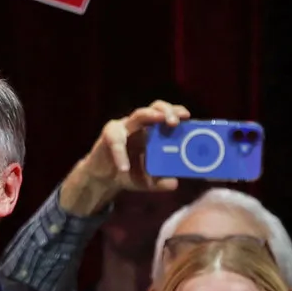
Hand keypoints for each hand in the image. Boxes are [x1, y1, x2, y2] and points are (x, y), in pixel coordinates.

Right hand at [60, 101, 190, 215]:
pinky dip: (120, 154)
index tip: (187, 116)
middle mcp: (141, 125)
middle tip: (174, 122)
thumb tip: (174, 183)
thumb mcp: (148, 181)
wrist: (104, 180)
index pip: (168, 115)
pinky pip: (116, 140)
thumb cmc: (130, 174)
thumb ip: (161, 182)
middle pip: (155, 108)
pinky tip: (123, 168)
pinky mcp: (109, 135)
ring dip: (150, 116)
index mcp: (153, 131)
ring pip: (138, 115)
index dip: (177, 113)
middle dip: (167, 111)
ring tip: (160, 120)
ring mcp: (125, 127)